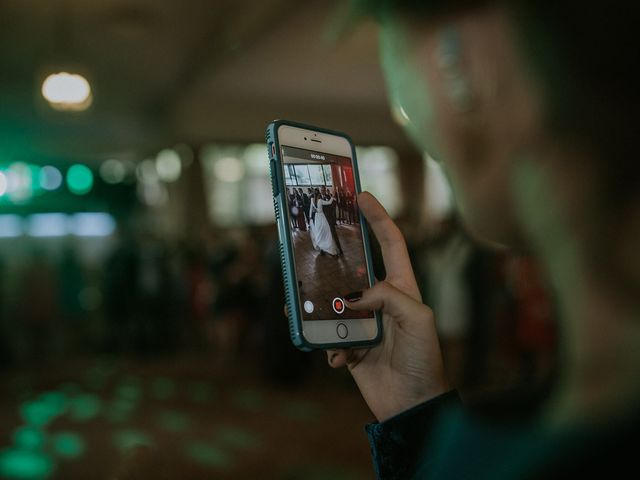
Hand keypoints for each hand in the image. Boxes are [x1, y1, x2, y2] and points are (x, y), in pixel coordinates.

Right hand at [330, 192, 449, 420]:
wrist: (413, 405)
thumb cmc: (424, 360)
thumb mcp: (417, 320)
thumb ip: (388, 297)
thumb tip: (354, 294)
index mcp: (402, 287)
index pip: (391, 243)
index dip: (377, 217)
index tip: (362, 195)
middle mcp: (381, 300)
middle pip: (353, 268)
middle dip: (334, 257)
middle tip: (313, 243)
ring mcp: (363, 322)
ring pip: (333, 302)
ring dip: (319, 306)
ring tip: (303, 307)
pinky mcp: (349, 345)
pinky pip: (328, 335)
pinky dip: (328, 346)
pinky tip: (339, 359)